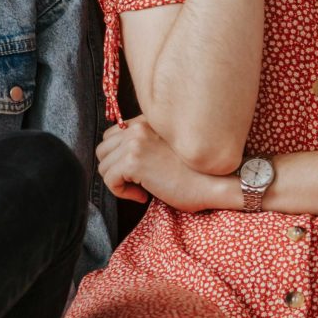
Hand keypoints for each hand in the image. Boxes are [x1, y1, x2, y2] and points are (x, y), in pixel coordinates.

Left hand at [98, 117, 235, 210]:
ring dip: (119, 182)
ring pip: (103, 166)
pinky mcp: (133, 161)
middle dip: (115, 169)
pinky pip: (109, 180)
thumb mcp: (168, 148)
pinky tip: (143, 195)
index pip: (113, 135)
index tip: (138, 172)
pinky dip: (122, 193)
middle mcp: (138, 127)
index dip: (119, 157)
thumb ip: (145, 144)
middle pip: (103, 149)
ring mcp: (135, 143)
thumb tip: (118, 159)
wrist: (215, 182)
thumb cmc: (196, 172)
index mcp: (147, 121)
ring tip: (141, 189)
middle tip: (136, 182)